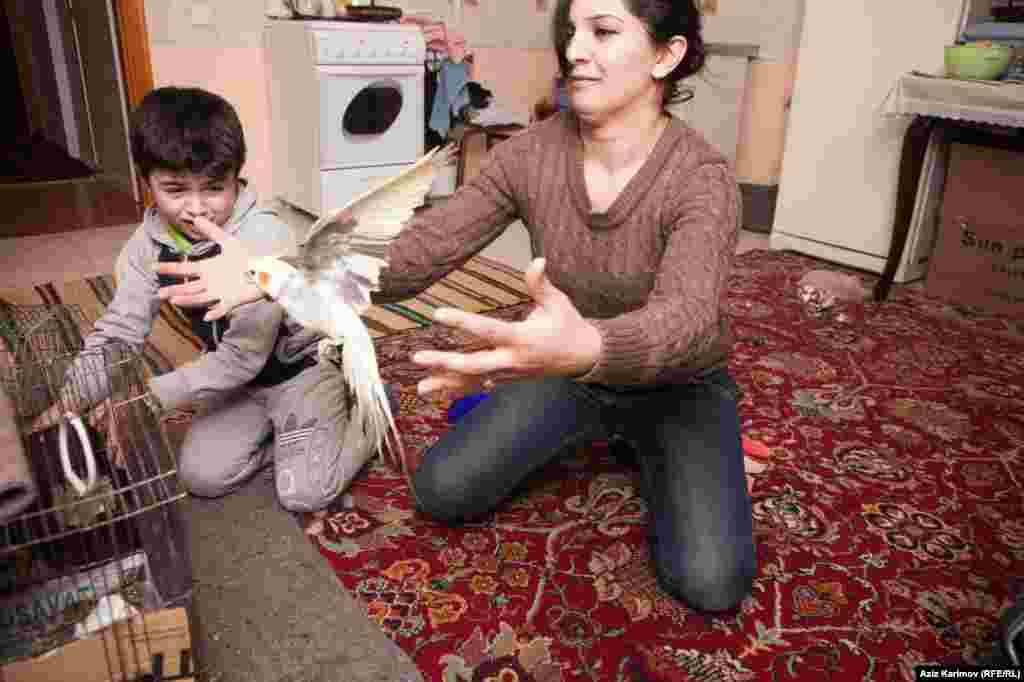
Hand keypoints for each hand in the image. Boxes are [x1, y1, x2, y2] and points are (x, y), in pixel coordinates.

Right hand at [154, 217, 266, 320]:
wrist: (264, 269)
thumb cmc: (246, 257)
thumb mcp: (228, 242)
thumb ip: (212, 231)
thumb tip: (196, 218)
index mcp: (207, 269)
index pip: (184, 269)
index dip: (169, 268)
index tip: (152, 267)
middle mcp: (210, 282)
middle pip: (188, 287)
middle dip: (174, 290)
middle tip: (160, 293)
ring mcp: (220, 292)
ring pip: (200, 298)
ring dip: (188, 300)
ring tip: (175, 301)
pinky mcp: (232, 300)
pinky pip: (222, 308)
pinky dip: (216, 312)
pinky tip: (207, 316)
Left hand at [412, 258, 602, 396]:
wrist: (581, 357)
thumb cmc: (567, 325)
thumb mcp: (557, 302)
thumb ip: (540, 284)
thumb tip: (537, 260)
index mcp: (523, 338)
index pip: (488, 330)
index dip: (462, 322)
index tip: (438, 314)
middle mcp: (513, 360)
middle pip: (474, 364)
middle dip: (445, 362)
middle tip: (418, 357)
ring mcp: (509, 374)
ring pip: (473, 380)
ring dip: (445, 383)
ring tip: (419, 387)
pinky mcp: (507, 380)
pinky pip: (478, 386)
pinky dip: (457, 390)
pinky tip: (435, 391)